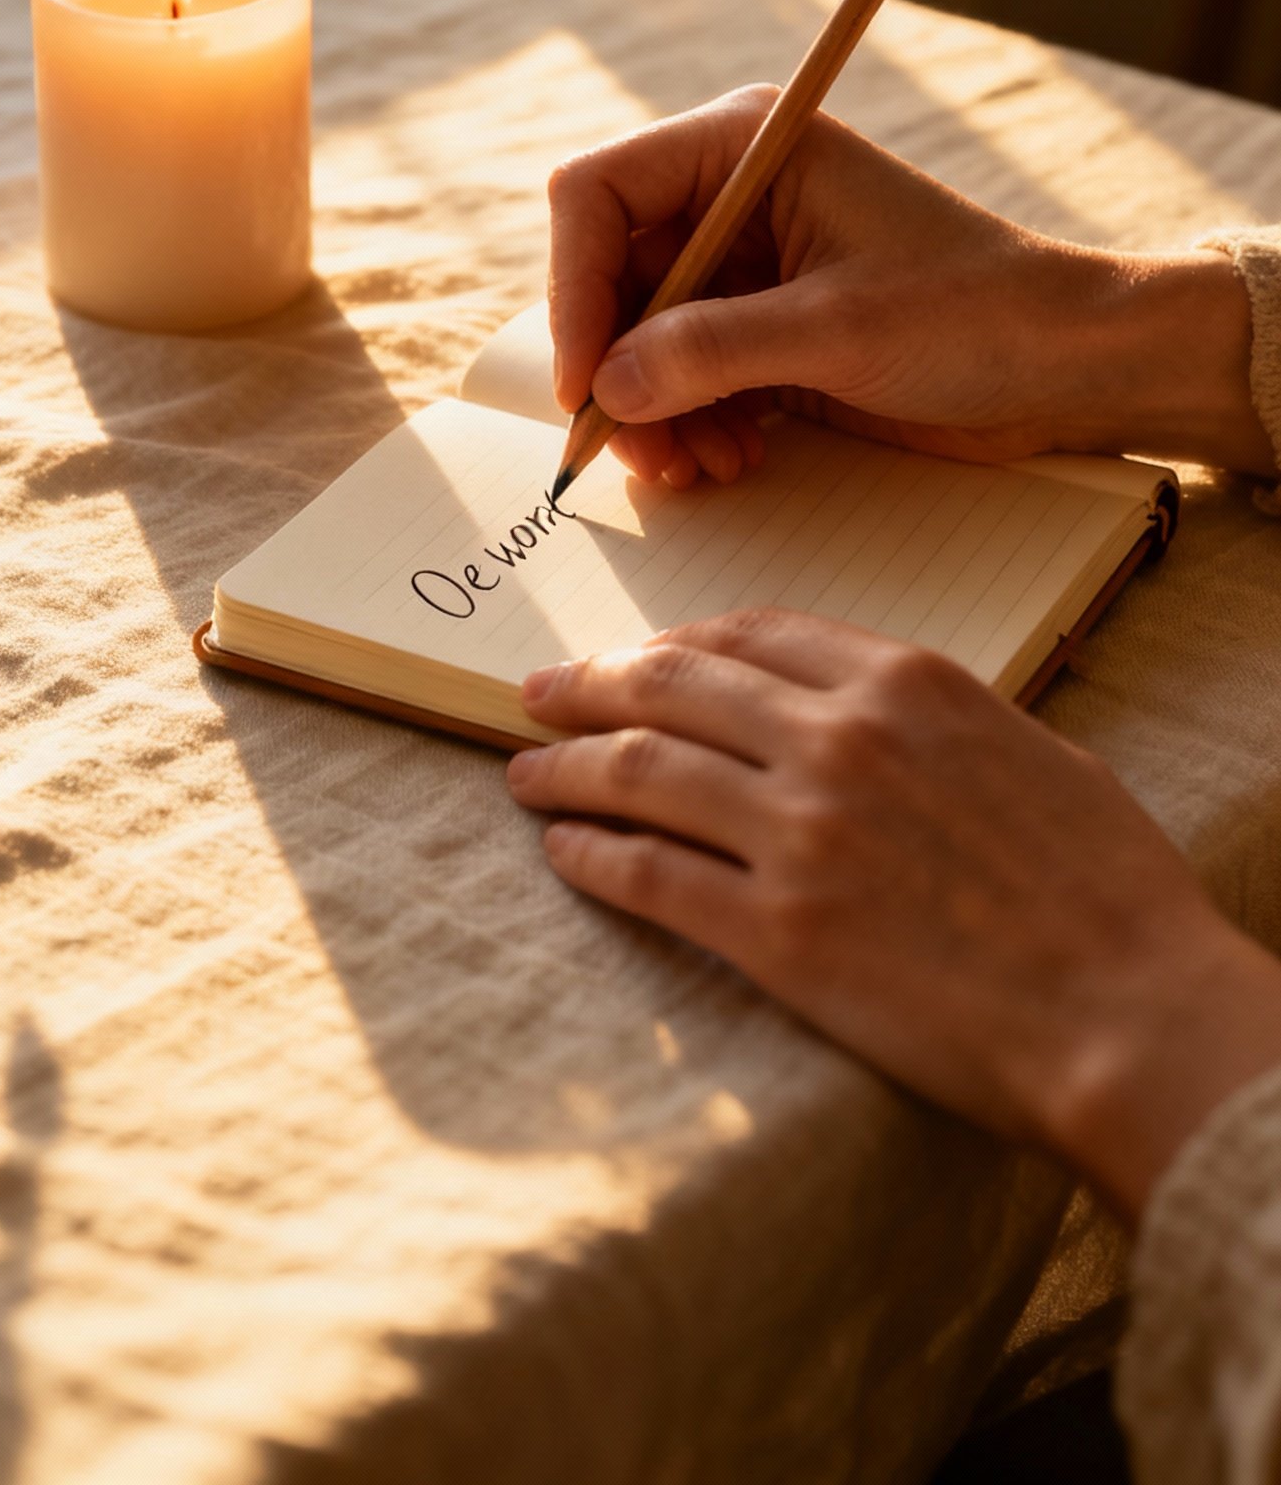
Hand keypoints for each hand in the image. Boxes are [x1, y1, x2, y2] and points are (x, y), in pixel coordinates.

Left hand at [508, 613, 1280, 1219]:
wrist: (1126, 1012)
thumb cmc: (1106, 890)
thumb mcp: (1031, 753)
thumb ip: (937, 721)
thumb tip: (882, 719)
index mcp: (903, 683)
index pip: (748, 635)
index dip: (673, 643)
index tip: (631, 656)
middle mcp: (836, 739)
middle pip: (673, 685)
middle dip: (591, 683)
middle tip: (537, 693)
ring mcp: (798, 834)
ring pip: (639, 772)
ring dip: (564, 766)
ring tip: (522, 770)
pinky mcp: (775, 934)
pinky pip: (648, 876)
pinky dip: (588, 854)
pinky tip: (558, 848)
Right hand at [546, 90, 1269, 484]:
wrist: (1069, 366)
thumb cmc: (977, 314)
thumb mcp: (836, 330)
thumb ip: (710, 351)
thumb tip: (606, 385)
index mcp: (747, 145)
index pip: (600, 193)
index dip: (576, 286)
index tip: (585, 380)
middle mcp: (734, 196)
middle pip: (610, 273)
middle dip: (615, 366)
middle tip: (633, 449)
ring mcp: (748, 265)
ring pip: (639, 335)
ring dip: (651, 409)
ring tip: (693, 469)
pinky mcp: (765, 328)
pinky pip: (685, 374)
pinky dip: (689, 424)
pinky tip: (728, 462)